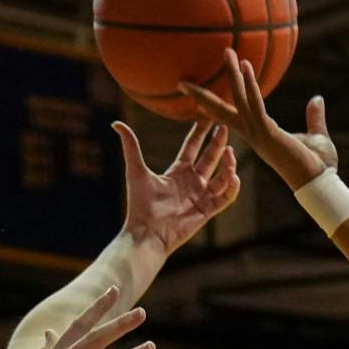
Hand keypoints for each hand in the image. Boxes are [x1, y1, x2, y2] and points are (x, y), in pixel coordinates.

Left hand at [116, 117, 239, 254]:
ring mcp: (201, 196)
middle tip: (225, 128)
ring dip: (228, 164)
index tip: (208, 116)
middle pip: (210, 158)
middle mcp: (192, 182)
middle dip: (218, 143)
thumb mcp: (136, 171)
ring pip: (222, 177)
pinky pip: (226, 197)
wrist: (146, 232)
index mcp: (177, 172)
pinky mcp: (208, 211)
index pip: (192, 147)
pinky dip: (232, 186)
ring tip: (230, 152)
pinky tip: (232, 174)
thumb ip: (131, 146)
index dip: (200, 132)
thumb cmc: (140, 204)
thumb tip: (116, 123)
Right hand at [180, 49, 336, 191]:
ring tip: (228, 51)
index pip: (230, 117)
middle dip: (203, 95)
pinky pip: (255, 105)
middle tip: (183, 80)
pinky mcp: (268, 134)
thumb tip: (317, 99)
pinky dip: (251, 85)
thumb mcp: (315, 136)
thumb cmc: (319, 166)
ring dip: (232, 75)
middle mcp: (253, 135)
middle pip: (221, 111)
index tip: (198, 96)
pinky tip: (246, 66)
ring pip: (237, 101)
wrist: (321, 185)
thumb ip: (314, 117)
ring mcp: (258, 135)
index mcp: (259, 135)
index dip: (213, 106)